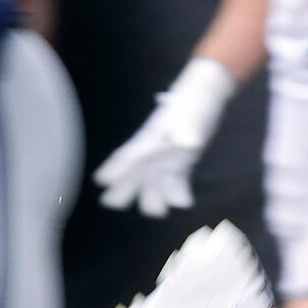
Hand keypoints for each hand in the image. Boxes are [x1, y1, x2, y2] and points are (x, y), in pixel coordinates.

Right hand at [94, 57, 236, 217]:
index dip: (114, 169)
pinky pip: (176, 182)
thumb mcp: (190, 114)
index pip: (128, 156)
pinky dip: (179, 193)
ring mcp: (167, 158)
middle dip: (122, 190)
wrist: (206, 96)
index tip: (101, 181)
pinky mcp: (182, 162)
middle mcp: (154, 151)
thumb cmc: (193, 103)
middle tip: (111, 203)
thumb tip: (188, 144)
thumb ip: (187, 130)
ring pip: (153, 183)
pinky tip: (185, 201)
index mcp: (150, 138)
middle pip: (133, 174)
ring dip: (153, 197)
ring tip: (158, 211)